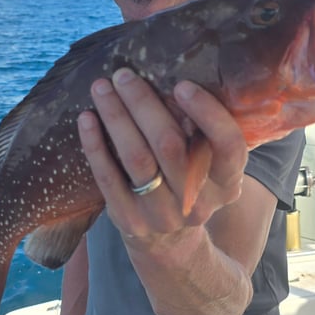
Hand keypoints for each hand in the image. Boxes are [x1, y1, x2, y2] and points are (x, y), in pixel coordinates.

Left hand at [77, 68, 246, 238]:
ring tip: (102, 88)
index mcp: (227, 182)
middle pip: (170, 146)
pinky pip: (108, 177)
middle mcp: (197, 201)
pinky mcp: (129, 220)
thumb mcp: (208, 166)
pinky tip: (87, 119)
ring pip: (137, 158)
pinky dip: (95, 145)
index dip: (207, 113)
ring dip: (116, 117)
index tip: (182, 84)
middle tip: (124, 76)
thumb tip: (172, 72)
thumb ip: (201, 132)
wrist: (169, 242)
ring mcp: (161, 214)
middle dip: (144, 104)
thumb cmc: (188, 183)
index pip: (228, 146)